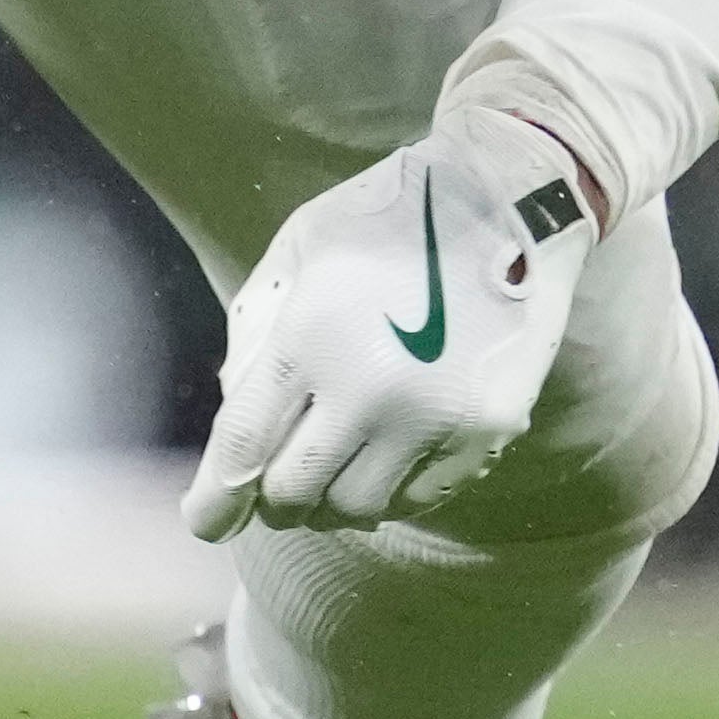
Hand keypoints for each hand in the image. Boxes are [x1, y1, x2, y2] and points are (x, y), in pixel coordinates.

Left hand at [187, 105, 604, 538]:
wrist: (512, 195)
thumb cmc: (389, 215)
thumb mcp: (300, 247)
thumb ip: (256, 328)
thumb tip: (235, 409)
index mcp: (310, 334)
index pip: (243, 450)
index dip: (216, 502)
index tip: (206, 523)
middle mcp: (371, 385)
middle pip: (295, 493)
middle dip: (273, 501)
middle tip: (274, 492)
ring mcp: (435, 413)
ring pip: (359, 508)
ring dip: (333, 502)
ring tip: (333, 472)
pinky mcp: (487, 427)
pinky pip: (421, 495)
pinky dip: (392, 491)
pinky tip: (387, 458)